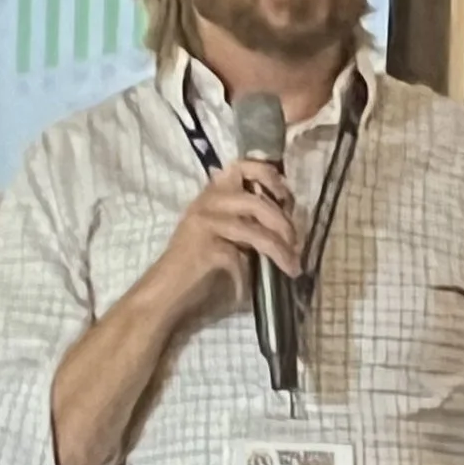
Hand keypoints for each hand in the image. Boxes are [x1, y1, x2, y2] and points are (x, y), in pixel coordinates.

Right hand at [152, 158, 301, 321]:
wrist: (167, 298)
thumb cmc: (200, 275)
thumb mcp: (231, 243)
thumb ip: (251, 228)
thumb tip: (289, 229)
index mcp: (212, 197)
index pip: (242, 166)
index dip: (269, 175)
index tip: (286, 198)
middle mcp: (207, 201)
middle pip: (255, 195)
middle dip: (282, 219)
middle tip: (296, 242)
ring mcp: (205, 219)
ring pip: (255, 220)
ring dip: (280, 244)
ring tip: (293, 264)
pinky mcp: (205, 241)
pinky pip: (247, 245)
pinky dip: (269, 259)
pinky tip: (276, 273)